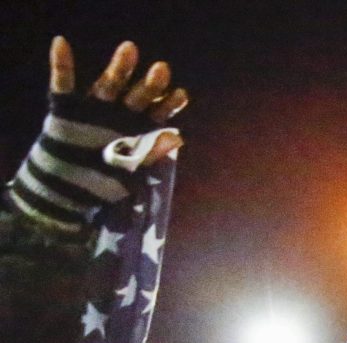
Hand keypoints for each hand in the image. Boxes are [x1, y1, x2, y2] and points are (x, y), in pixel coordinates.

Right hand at [7, 38, 186, 231]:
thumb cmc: (104, 183)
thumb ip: (150, 154)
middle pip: (138, 95)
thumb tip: (176, 136)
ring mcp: (93, 109)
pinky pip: (63, 84)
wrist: (67, 192)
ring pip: (108, 85)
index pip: (158, 113)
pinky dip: (61, 65)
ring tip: (131, 49)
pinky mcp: (66, 109)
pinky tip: (62, 44)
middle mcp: (119, 114)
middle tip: (163, 69)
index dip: (169, 103)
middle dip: (150, 84)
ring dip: (118, 69)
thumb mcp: (131, 174)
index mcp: (138, 129)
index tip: (182, 94)